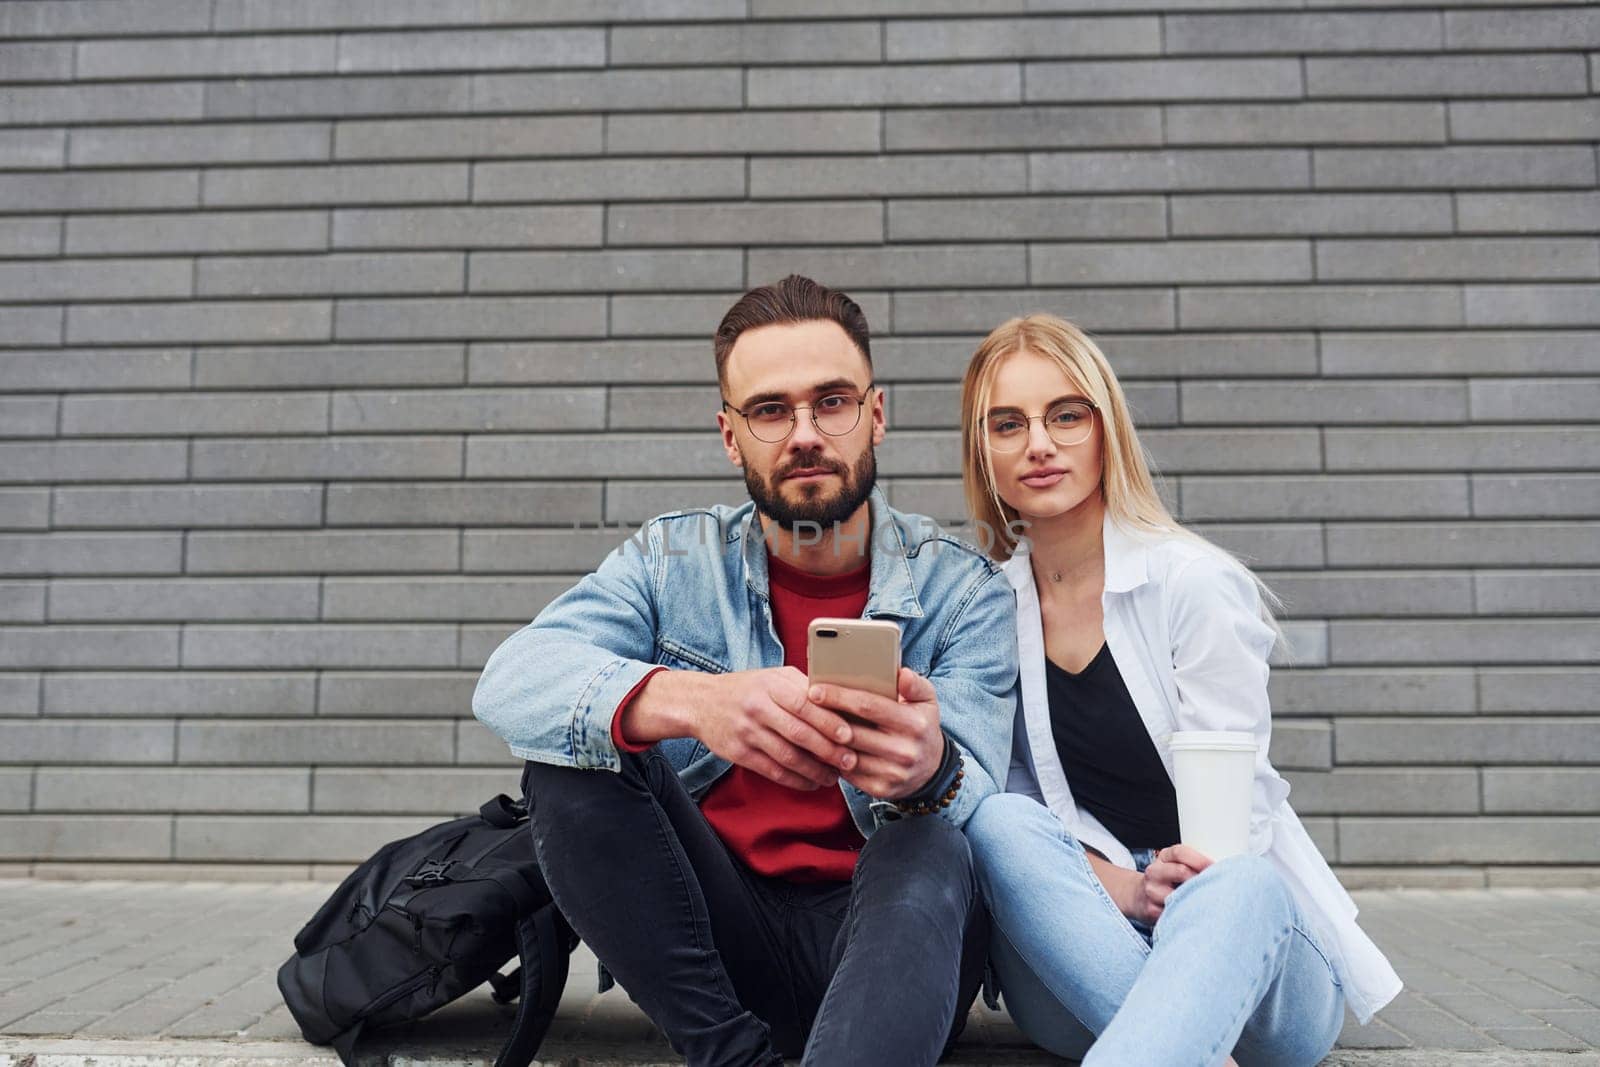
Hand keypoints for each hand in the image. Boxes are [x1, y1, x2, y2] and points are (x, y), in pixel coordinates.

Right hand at [692, 667, 858, 790]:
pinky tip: (811, 782)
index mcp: (770, 685)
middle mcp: (758, 707)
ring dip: (815, 771)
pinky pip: (773, 771)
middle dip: (829, 751)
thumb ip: (803, 687)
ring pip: (788, 757)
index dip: (829, 722)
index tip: (850, 735)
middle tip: (850, 761)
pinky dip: (796, 780)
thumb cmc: (747, 689)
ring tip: (833, 776)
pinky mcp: (740, 754)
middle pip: (799, 733)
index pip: (805, 704)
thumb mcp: (773, 677)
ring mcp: (747, 732)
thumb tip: (840, 703)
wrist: (701, 703)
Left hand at [807, 667, 942, 800]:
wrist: (932, 769)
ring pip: (846, 755)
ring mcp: (893, 773)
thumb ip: (915, 684)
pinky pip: (848, 774)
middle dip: (823, 718)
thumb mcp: (927, 701)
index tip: (814, 689)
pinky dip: (831, 761)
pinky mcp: (881, 789)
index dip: (839, 697)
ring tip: (806, 725)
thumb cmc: (921, 726)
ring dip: (823, 741)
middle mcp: (904, 750)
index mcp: (913, 724)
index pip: (869, 706)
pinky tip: (819, 747)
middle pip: (852, 732)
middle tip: (801, 706)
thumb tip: (900, 673)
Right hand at [1121, 844, 1211, 924]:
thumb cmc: (1166, 880)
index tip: (1216, 867)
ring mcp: (1151, 891)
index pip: (1180, 852)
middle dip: (1202, 879)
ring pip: (1179, 895)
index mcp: (1163, 857)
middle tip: (1220, 887)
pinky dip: (1188, 914)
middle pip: (1182, 871)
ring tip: (1211, 903)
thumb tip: (1226, 873)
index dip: (1200, 860)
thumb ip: (1194, 865)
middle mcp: (1154, 872)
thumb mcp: (1174, 865)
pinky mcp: (1152, 911)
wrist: (1138, 897)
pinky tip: (1198, 915)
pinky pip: (1174, 913)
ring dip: (1197, 899)